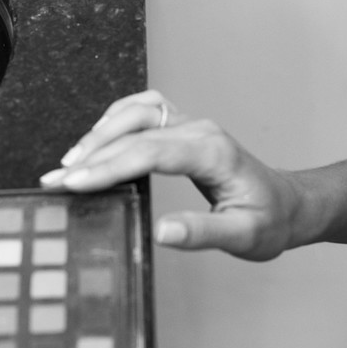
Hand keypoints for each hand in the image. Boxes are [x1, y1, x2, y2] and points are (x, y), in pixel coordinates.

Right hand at [39, 89, 300, 260]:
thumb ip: (203, 233)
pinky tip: (96, 139)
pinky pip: (143, 110)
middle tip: (57, 180)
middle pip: (135, 130)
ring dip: (100, 132)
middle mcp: (199, 130)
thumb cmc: (269, 221)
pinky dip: (115, 120)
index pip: (149, 151)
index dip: (109, 165)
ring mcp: (190, 124)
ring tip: (70, 163)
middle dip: (92, 153)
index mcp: (212, 152)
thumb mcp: (244, 237)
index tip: (75, 183)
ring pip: (136, 111)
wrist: (289, 205)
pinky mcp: (183, 128)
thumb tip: (162, 231)